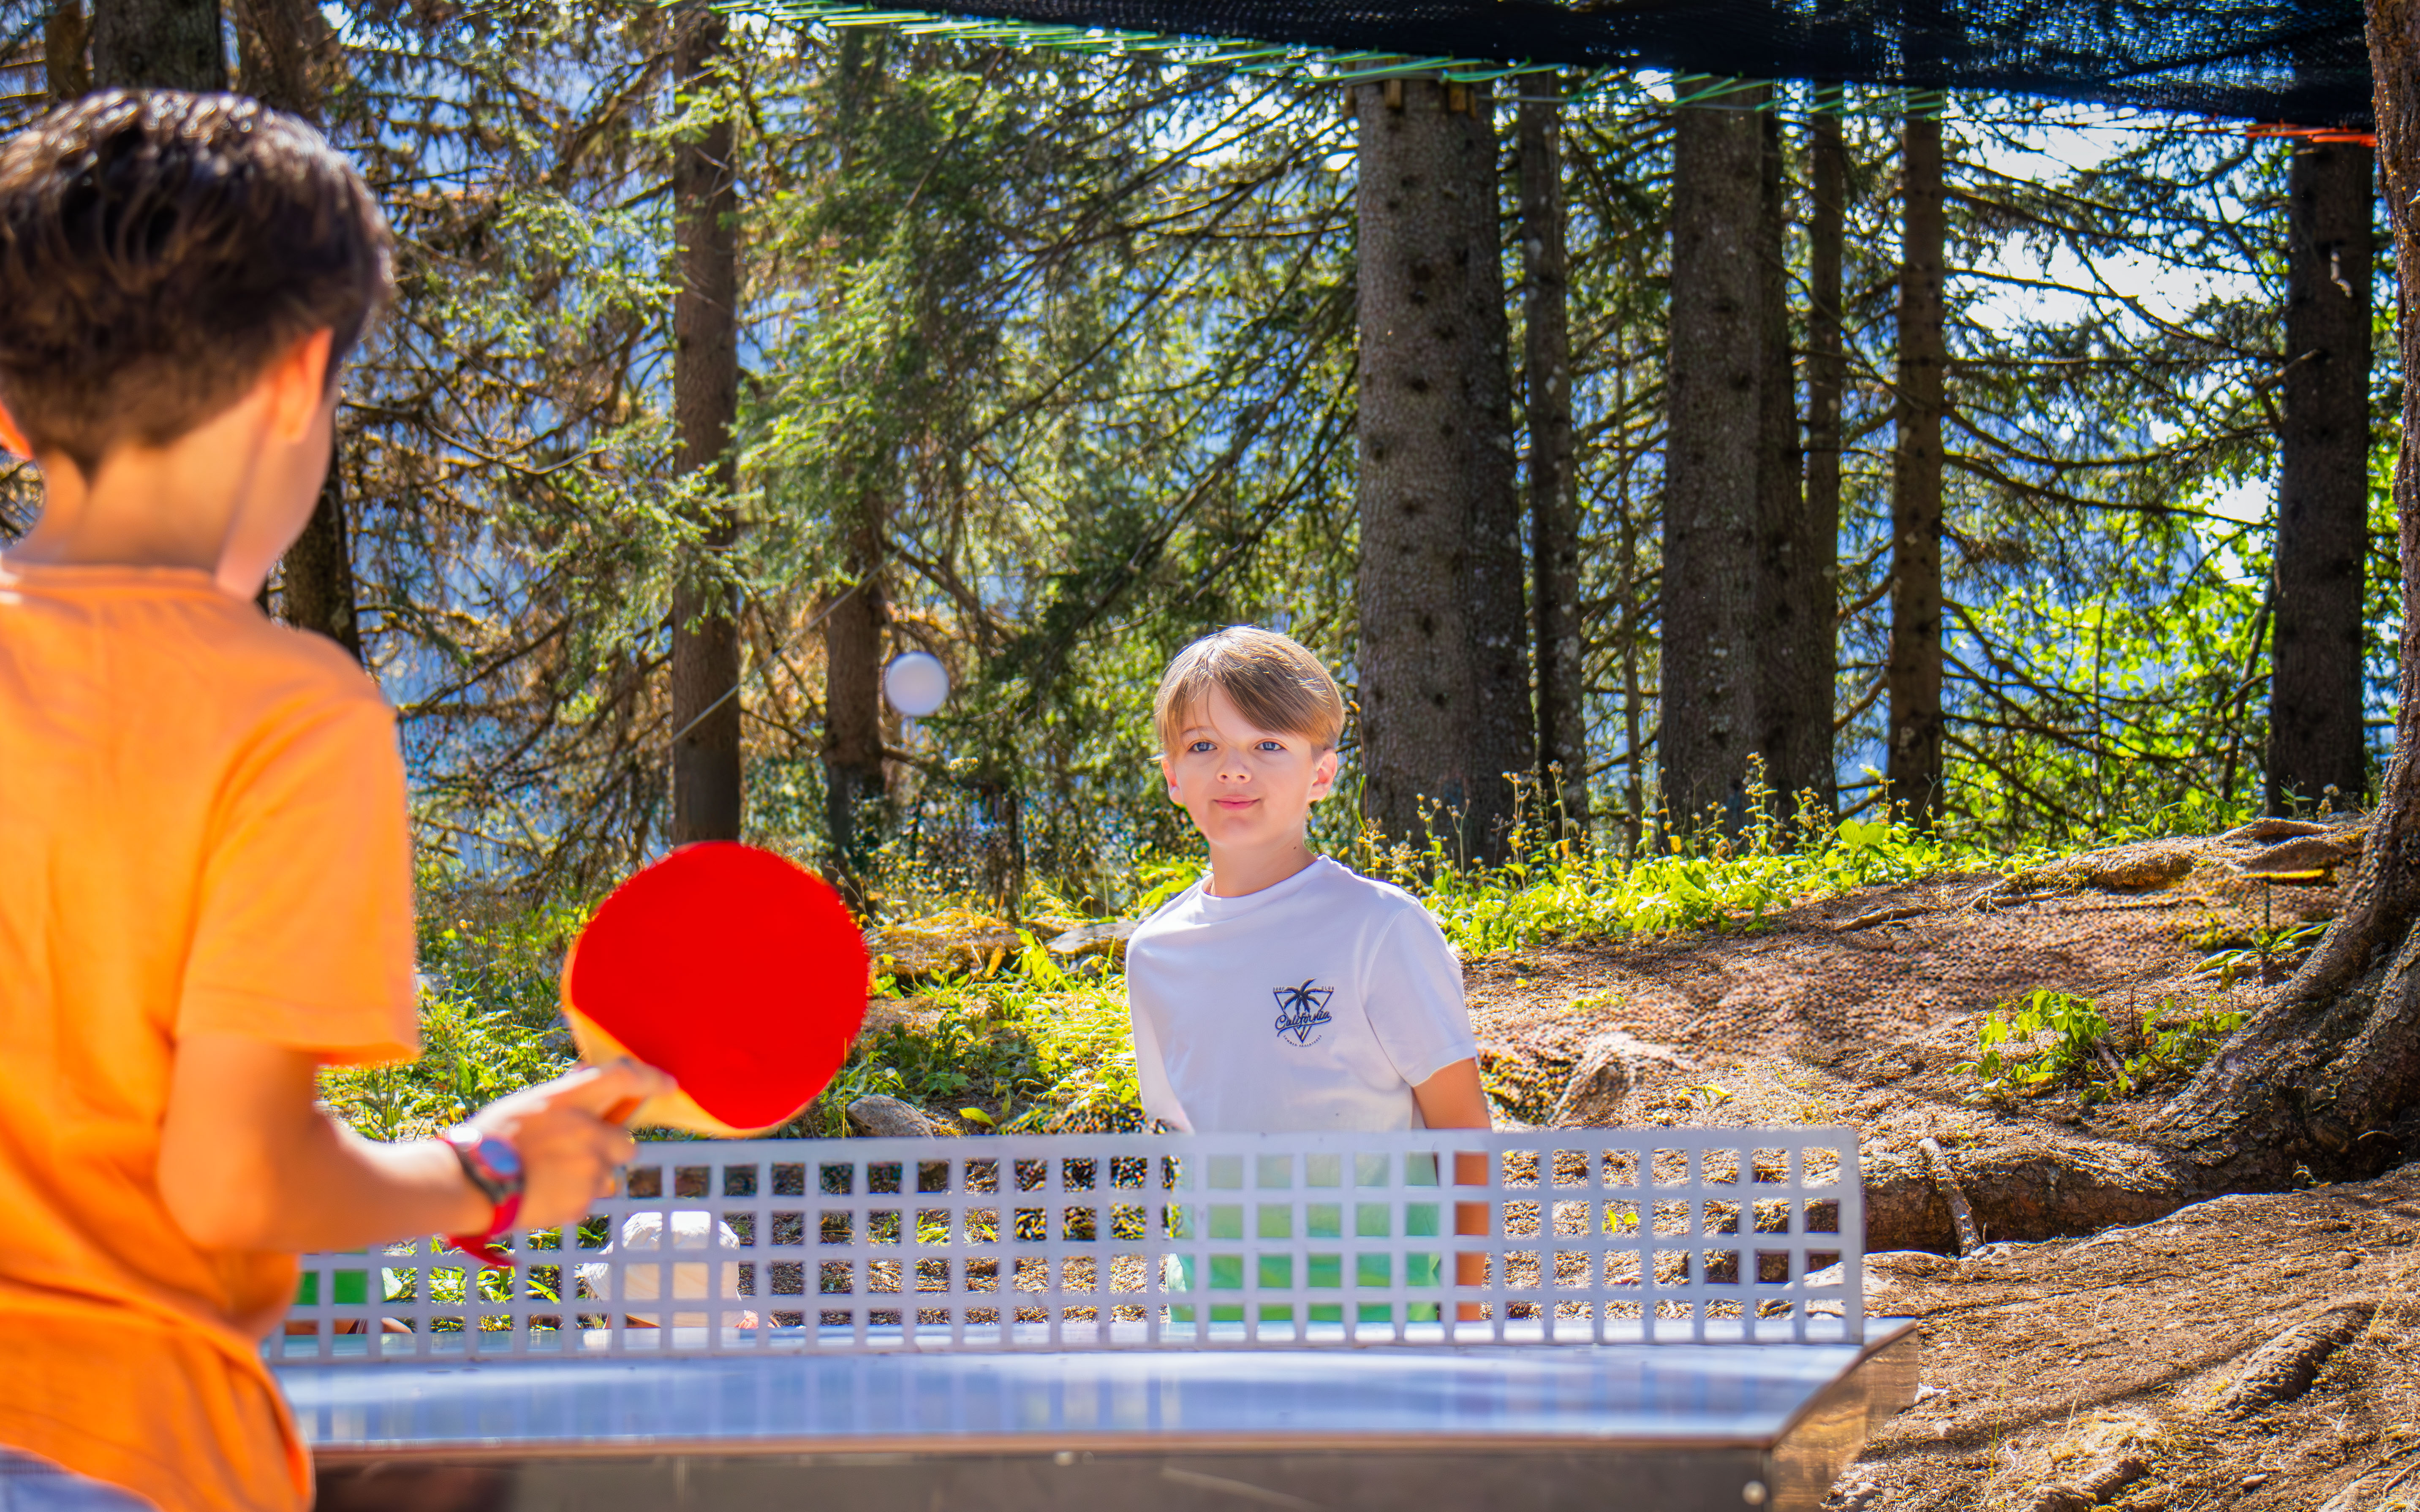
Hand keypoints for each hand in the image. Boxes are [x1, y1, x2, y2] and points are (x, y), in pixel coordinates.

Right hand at [465, 1059, 670, 1230]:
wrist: (470, 1184)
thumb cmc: (489, 1139)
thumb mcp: (526, 1105)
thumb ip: (563, 1098)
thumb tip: (586, 1081)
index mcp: (570, 1102)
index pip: (623, 1079)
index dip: (650, 1080)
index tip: (668, 1085)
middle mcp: (588, 1133)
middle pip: (627, 1143)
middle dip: (610, 1149)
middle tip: (577, 1154)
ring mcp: (589, 1170)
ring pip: (607, 1176)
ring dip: (589, 1177)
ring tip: (548, 1178)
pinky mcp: (583, 1202)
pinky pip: (590, 1199)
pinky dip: (573, 1198)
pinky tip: (543, 1194)